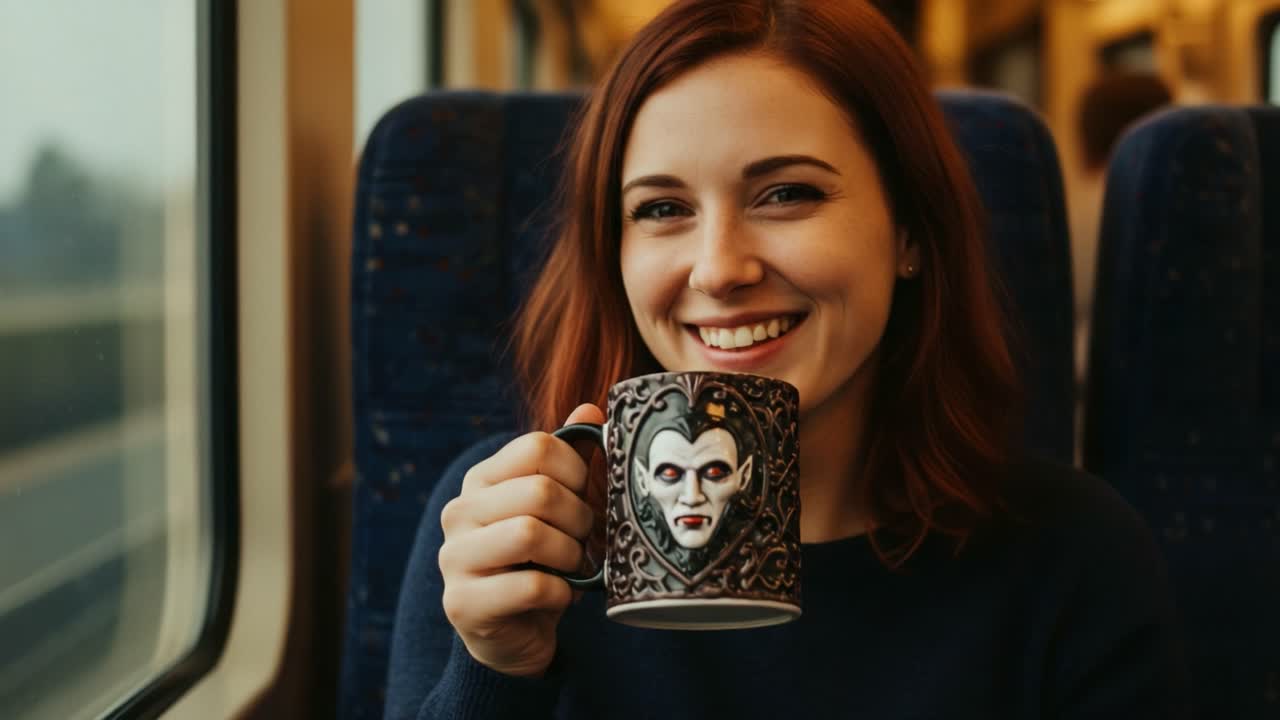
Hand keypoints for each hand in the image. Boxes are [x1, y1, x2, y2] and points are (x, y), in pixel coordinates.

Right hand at [437, 403, 604, 677]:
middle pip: (539, 491)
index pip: (538, 446)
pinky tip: (561, 595)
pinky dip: (562, 592)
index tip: (584, 497)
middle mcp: (459, 512)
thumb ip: (570, 460)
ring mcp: (454, 558)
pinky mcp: (463, 603)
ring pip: (530, 534)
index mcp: (481, 480)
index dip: (577, 470)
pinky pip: (532, 586)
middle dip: (579, 518)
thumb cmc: (539, 563)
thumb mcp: (557, 508)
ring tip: (573, 566)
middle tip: (585, 539)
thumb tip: (591, 409)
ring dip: (570, 554)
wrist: (512, 634)